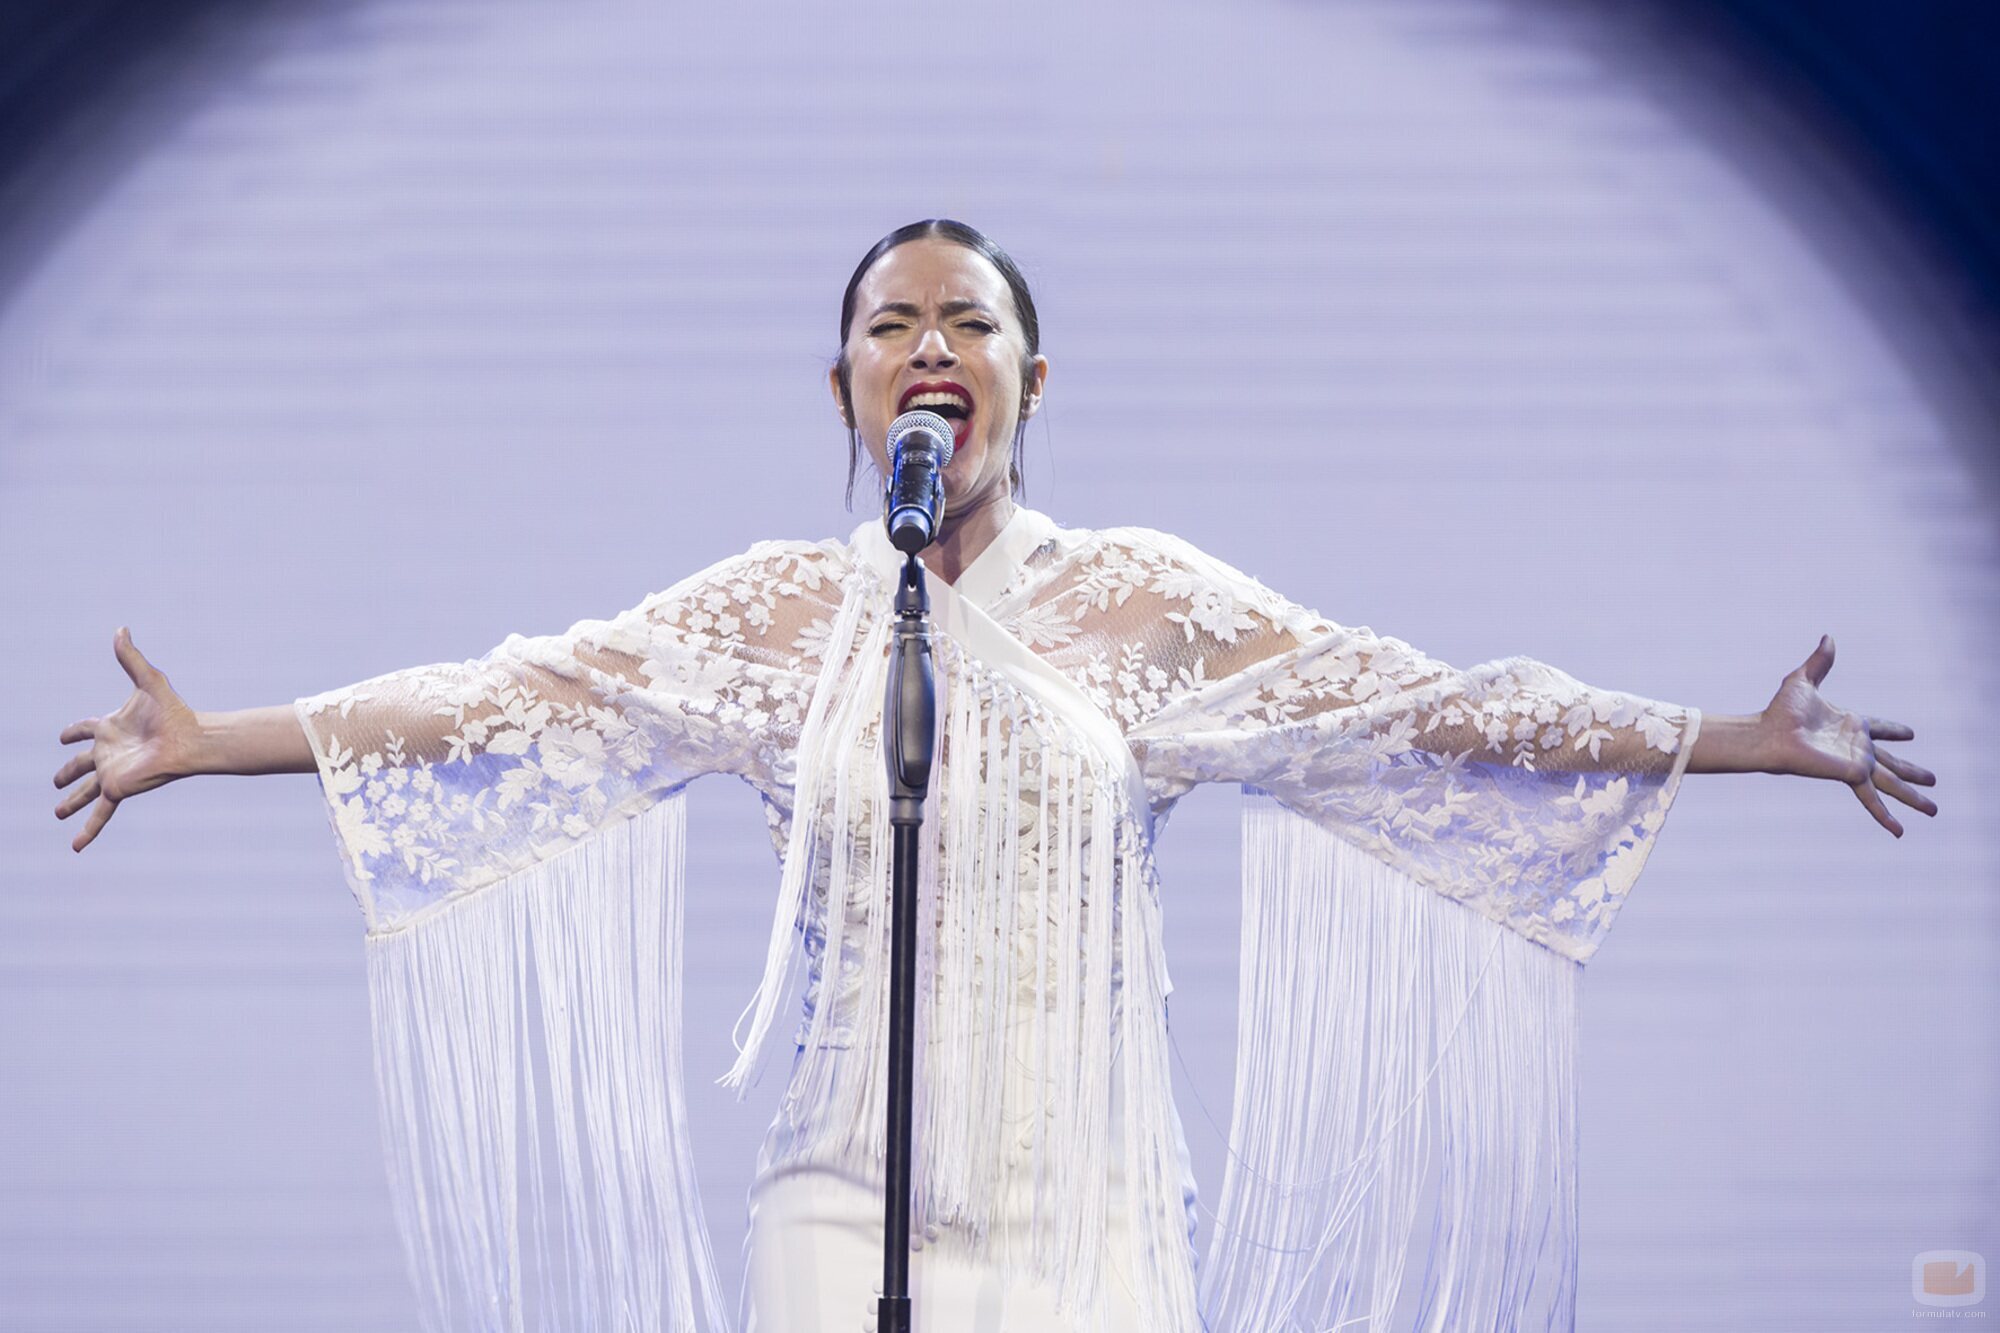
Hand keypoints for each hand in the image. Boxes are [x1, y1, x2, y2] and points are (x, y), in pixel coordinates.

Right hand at [52, 627, 201, 851]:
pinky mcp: (119, 788)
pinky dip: (88, 830)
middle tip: (55, 780)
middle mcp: (108, 752)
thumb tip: (121, 627)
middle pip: (80, 764)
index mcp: (110, 727)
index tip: (63, 734)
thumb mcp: (147, 681)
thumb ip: (131, 658)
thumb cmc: (173, 711)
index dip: (73, 731)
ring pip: (85, 790)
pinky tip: (75, 848)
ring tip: (58, 812)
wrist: (192, 738)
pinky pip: (100, 814)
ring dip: (71, 801)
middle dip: (67, 773)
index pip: (85, 728)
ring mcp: (112, 772)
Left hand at [1759, 633, 1937, 836]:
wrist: (1769, 734)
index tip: (1911, 734)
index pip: (1880, 727)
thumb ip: (1820, 662)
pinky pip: (1872, 799)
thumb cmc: (1781, 711)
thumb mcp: (1803, 680)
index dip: (1895, 730)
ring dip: (1913, 797)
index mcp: (1851, 724)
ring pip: (1892, 784)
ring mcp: (1856, 764)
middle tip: (1934, 779)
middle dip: (1914, 772)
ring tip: (1934, 810)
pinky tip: (1899, 832)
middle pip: (1894, 763)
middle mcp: (1858, 747)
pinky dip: (1885, 816)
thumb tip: (1828, 636)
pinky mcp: (1851, 776)